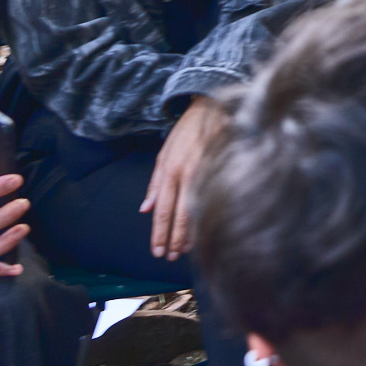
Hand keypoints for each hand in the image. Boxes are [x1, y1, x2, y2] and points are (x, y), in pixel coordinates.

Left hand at [142, 98, 227, 260]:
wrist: (212, 108)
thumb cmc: (186, 132)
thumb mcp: (163, 154)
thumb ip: (154, 183)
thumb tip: (144, 209)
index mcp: (169, 171)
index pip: (162, 210)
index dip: (159, 232)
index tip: (157, 250)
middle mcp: (186, 174)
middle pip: (178, 215)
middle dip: (173, 239)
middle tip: (169, 257)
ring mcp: (205, 173)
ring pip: (196, 210)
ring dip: (189, 234)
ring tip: (184, 250)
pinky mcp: (221, 170)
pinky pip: (212, 199)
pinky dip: (207, 218)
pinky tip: (206, 230)